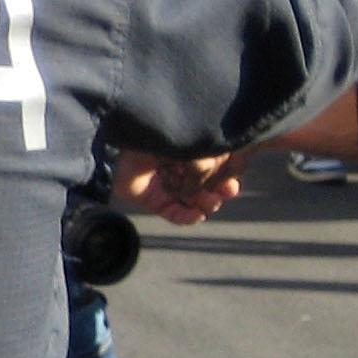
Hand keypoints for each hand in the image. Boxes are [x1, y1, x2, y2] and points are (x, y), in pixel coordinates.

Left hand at [110, 150, 242, 224]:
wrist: (123, 144)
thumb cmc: (161, 140)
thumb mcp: (192, 149)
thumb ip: (209, 164)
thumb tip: (227, 185)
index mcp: (190, 150)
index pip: (217, 166)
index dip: (229, 175)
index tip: (235, 178)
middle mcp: (180, 168)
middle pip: (208, 186)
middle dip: (220, 190)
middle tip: (228, 191)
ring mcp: (167, 185)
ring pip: (194, 202)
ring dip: (207, 203)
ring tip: (210, 202)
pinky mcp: (154, 200)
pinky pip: (174, 214)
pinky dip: (187, 217)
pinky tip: (197, 215)